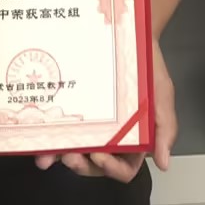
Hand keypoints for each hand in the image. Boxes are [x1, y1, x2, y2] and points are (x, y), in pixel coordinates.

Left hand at [35, 44, 175, 182]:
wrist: (129, 35)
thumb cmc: (148, 67)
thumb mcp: (162, 96)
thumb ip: (165, 129)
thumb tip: (163, 162)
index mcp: (134, 140)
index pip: (124, 168)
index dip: (111, 169)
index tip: (99, 156)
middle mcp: (111, 137)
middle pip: (95, 165)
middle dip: (80, 165)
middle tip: (70, 156)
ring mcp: (91, 125)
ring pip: (74, 150)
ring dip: (58, 157)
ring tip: (46, 156)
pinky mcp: (75, 111)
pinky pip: (61, 128)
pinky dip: (48, 135)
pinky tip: (39, 134)